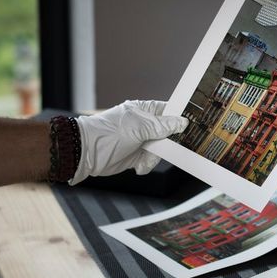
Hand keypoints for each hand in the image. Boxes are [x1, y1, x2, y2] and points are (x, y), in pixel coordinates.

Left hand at [71, 100, 187, 184]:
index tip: (190, 126)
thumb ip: (162, 126)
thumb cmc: (108, 133)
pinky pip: (150, 162)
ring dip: (153, 157)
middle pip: (168, 133)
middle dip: (167, 143)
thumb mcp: (138, 127)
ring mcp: (140, 141)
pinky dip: (145, 165)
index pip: (168, 111)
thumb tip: (182, 122)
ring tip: (142, 159)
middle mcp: (144, 126)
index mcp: (144, 111)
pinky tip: (137, 165)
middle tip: (163, 147)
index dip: (179, 118)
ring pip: (161, 150)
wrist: (86, 153)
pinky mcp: (136, 156)